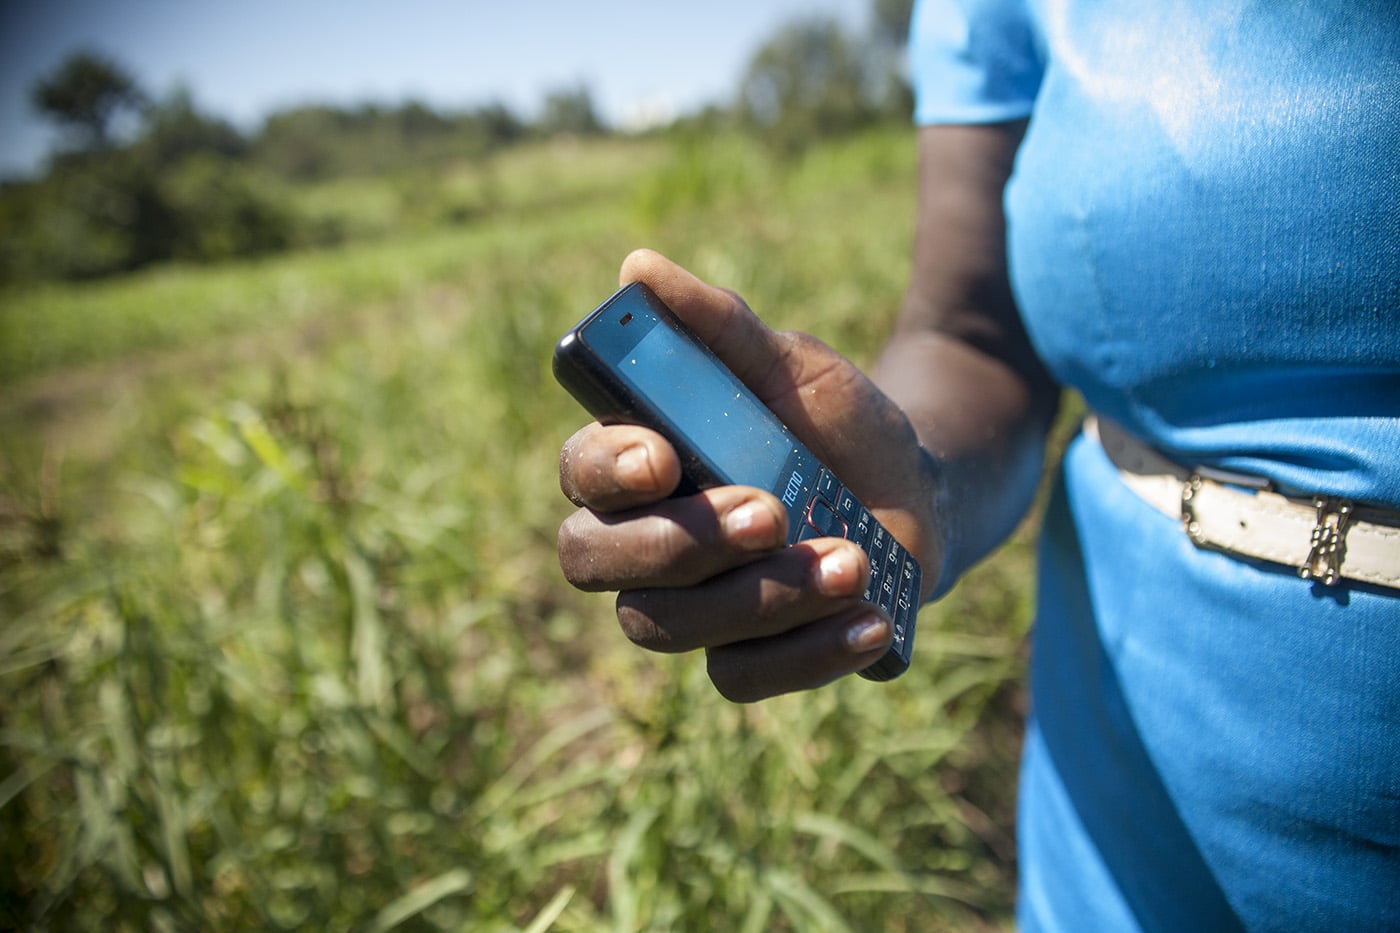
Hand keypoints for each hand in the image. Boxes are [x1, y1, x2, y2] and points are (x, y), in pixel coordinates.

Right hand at [557, 250, 942, 701]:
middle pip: (597, 562)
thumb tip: (637, 268)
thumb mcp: (792, 364)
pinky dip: (805, 655)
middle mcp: (645, 540)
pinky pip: (738, 679)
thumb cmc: (835, 422)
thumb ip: (718, 327)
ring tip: (853, 560)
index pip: (582, 476)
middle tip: (771, 513)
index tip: (665, 455)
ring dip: (759, 599)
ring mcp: (691, 606)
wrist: (917, 489)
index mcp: (641, 462)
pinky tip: (869, 620)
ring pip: (666, 626)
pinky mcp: (744, 656)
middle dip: (679, 543)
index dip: (608, 472)